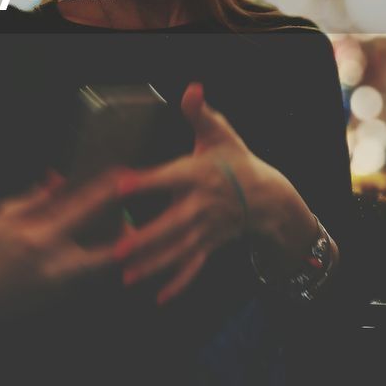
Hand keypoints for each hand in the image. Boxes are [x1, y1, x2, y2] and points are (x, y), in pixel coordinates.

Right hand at [0, 168, 126, 328]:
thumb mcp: (7, 216)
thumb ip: (39, 198)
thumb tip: (63, 179)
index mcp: (41, 237)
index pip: (83, 209)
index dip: (108, 191)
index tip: (126, 176)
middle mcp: (57, 263)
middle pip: (108, 248)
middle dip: (126, 230)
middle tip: (136, 215)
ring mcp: (64, 284)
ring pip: (104, 264)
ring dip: (117, 246)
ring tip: (126, 227)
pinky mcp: (66, 297)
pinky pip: (93, 274)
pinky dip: (101, 258)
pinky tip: (109, 245)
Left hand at [112, 81, 315, 305]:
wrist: (267, 195)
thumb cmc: (234, 160)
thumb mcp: (220, 133)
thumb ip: (200, 113)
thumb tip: (191, 87)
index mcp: (198, 175)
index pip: (168, 177)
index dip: (146, 180)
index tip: (121, 183)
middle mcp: (202, 205)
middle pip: (171, 224)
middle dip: (146, 238)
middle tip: (118, 248)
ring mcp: (207, 229)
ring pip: (178, 250)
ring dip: (154, 265)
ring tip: (127, 275)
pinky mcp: (210, 245)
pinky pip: (194, 267)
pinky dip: (179, 283)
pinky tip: (159, 298)